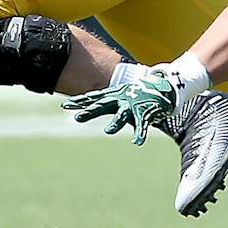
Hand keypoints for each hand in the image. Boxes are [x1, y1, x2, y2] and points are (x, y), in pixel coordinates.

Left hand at [63, 70, 178, 144]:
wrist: (163, 86)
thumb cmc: (137, 94)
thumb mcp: (120, 97)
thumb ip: (106, 103)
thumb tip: (89, 106)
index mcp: (113, 96)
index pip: (93, 98)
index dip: (79, 102)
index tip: (65, 105)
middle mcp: (121, 99)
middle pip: (102, 105)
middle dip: (90, 112)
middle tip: (77, 117)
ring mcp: (133, 105)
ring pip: (122, 115)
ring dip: (115, 123)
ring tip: (109, 131)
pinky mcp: (145, 112)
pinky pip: (142, 124)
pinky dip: (140, 134)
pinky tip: (137, 142)